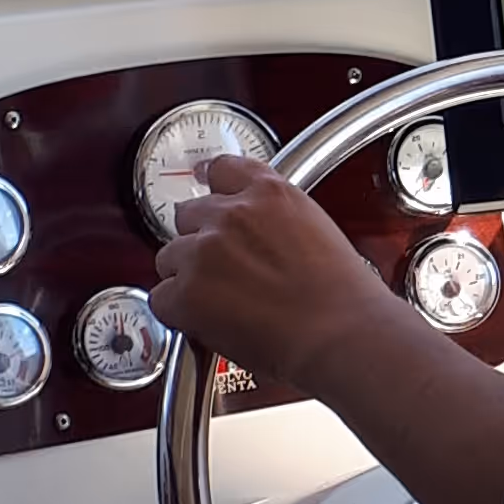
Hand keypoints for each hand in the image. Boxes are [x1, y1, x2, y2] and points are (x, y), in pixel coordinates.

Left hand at [152, 150, 389, 392]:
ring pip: (169, 257)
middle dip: (200, 241)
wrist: (340, 334)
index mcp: (269, 193)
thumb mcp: (317, 231)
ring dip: (187, 277)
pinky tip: (208, 322)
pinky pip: (162, 298)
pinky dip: (178, 312)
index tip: (210, 196)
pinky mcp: (186, 291)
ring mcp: (204, 252)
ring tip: (221, 304)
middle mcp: (231, 214)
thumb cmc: (342, 297)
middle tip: (223, 271)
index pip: (222, 169)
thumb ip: (276, 221)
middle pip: (187, 215)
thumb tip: (257, 236)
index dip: (213, 188)